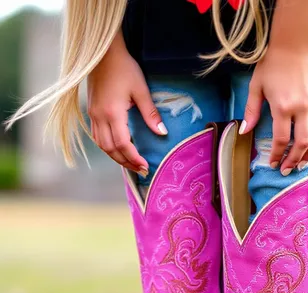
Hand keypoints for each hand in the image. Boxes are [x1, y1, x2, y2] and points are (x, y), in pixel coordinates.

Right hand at [87, 31, 166, 174]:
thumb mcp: (141, 89)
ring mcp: (93, 115)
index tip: (145, 166)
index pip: (123, 144)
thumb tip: (162, 133)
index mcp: (112, 113)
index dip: (134, 158)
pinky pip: (97, 137)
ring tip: (130, 163)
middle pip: (111, 149)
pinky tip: (117, 149)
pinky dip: (107, 147)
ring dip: (116, 157)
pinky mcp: (91, 112)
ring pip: (102, 145)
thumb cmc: (124, 68)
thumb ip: (151, 113)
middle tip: (140, 170)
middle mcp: (99, 117)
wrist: (103, 53)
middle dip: (126, 162)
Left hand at [241, 48, 307, 174]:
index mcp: (283, 106)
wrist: (296, 42)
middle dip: (295, 160)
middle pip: (303, 142)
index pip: (282, 139)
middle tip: (288, 170)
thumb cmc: (272, 64)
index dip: (278, 155)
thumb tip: (245, 132)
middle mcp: (303, 106)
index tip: (274, 164)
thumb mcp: (256, 86)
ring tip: (303, 162)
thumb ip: (251, 111)